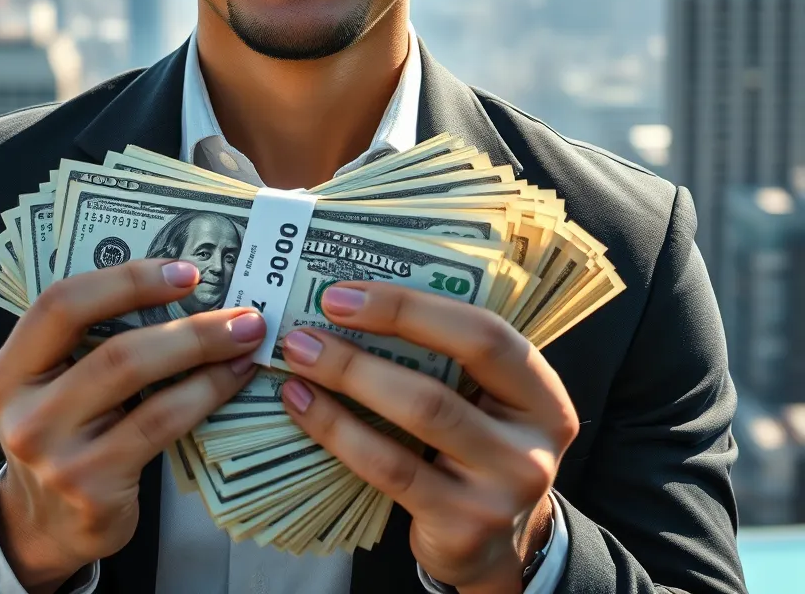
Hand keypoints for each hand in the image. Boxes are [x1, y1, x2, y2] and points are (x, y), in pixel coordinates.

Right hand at [0, 259, 264, 593]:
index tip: (185, 271)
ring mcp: (56, 455)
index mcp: (11, 371)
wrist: (47, 528)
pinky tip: (232, 377)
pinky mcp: (93, 487)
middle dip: (188, 324)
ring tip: (246, 337)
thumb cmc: (67, 435)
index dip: (126, 280)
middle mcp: (24, 412)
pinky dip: (205, 392)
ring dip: (204, 351)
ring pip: (140, 382)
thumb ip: (94, 340)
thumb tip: (183, 287)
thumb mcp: (57, 385)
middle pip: (114, 347)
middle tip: (241, 311)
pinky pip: (161, 424)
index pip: (60, 304)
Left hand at [279, 283, 577, 593]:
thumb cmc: (474, 448)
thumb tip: (354, 301)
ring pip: (417, 416)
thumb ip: (444, 357)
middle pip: (445, 375)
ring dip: (346, 380)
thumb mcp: (482, 401)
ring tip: (298, 359)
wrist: (494, 545)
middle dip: (369, 344)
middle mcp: (532, 440)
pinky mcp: (462, 526)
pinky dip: (338, 431)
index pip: (483, 333)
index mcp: (541, 392)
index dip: (410, 308)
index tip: (344, 294)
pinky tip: (303, 406)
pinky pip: (389, 468)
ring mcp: (502, 488)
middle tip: (308, 327)